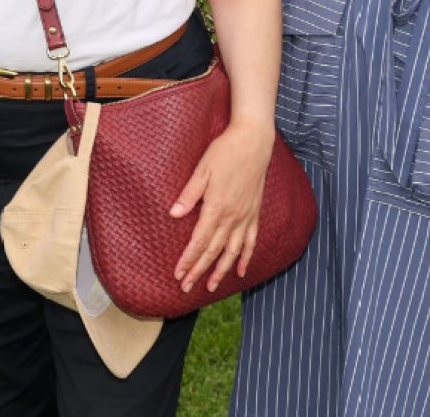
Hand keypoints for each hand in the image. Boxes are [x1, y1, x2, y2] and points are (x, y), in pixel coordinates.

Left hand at [169, 118, 274, 292]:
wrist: (254, 141)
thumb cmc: (225, 151)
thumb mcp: (202, 169)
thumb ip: (189, 194)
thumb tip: (174, 214)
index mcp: (217, 207)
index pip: (199, 241)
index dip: (188, 259)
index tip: (178, 274)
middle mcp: (232, 217)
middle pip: (213, 251)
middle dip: (199, 270)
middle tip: (186, 288)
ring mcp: (245, 217)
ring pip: (232, 252)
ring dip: (221, 271)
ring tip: (211, 287)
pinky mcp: (254, 213)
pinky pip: (251, 241)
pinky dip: (245, 258)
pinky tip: (240, 271)